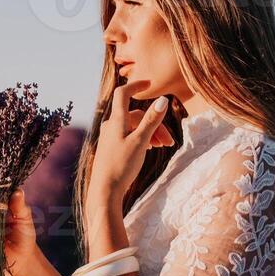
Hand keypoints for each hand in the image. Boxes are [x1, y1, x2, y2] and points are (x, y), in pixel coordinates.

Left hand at [91, 83, 170, 198]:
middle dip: (155, 123)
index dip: (136, 85)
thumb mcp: (140, 142)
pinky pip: (129, 136)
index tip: (149, 83)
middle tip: (169, 142)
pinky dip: (142, 138)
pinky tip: (149, 149)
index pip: (124, 94)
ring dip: (150, 132)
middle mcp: (110, 126)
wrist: (105, 191)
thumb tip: (163, 99)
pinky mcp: (111, 148)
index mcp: (116, 121)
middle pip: (136, 115)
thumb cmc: (122, 166)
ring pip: (133, 127)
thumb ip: (151, 120)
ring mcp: (110, 137)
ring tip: (163, 146)